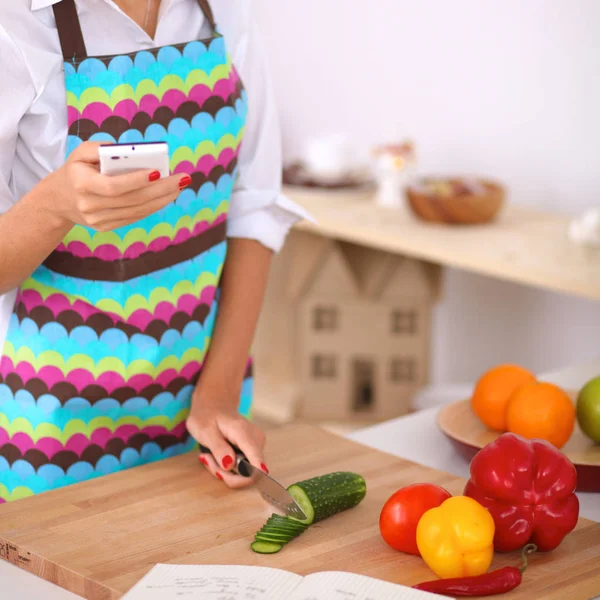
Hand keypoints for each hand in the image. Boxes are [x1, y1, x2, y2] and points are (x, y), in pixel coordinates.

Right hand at [46, 141, 189, 230]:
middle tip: (182, 179)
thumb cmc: (76, 170)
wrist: (58, 200)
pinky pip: (135, 217)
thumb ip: (102, 148)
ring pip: (137, 211)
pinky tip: (167, 196)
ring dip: (162, 199)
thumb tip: (132, 152)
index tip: (158, 171)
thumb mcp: (80, 153)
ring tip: (179, 186)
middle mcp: (90, 206)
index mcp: (82, 185)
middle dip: (160, 189)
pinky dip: (153, 206)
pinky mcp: (106, 227)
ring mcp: (99, 220)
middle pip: (132, 200)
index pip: (114, 186)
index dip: (137, 180)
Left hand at [186, 399, 267, 488]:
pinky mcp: (254, 449)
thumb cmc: (207, 415)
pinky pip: (244, 468)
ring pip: (246, 472)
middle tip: (208, 460)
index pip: (257, 463)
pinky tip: (217, 456)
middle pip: (250, 473)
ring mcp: (257, 444)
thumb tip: (229, 465)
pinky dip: (228, 467)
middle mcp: (256, 439)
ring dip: (225, 471)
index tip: (222, 474)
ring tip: (210, 456)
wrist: (214, 404)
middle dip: (227, 474)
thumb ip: (218, 448)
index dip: (244, 478)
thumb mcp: (205, 431)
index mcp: (244, 433)